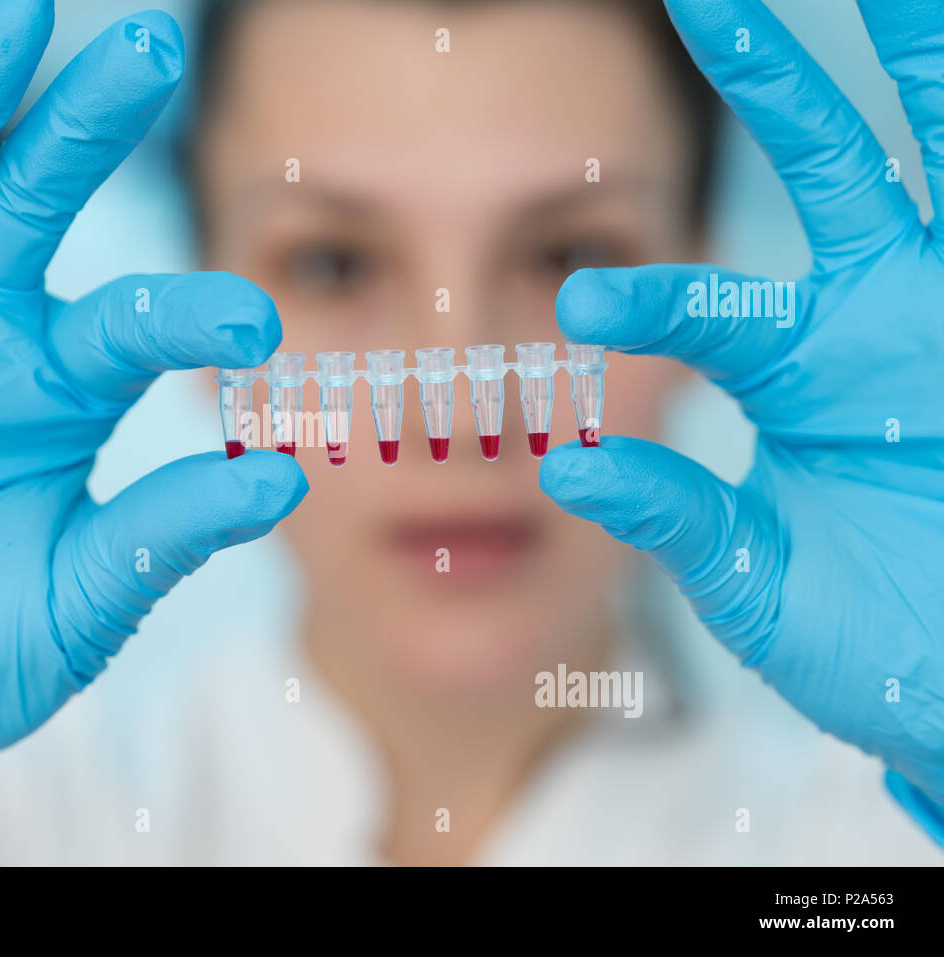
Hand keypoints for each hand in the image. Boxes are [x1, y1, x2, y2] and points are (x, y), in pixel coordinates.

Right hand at [0, 0, 305, 863]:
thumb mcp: (82, 601)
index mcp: (57, 391)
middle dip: (84, 129)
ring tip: (21, 19)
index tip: (255, 326)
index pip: (133, 319)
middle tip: (150, 49)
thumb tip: (281, 480)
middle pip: (33, 207)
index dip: (191, 312)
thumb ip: (164, 534)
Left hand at [541, 0, 943, 844]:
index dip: (647, 293)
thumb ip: (677, 516)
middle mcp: (884, 316)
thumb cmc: (867, 637)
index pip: (710, 303)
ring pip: (943, 162)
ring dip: (923, 64)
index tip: (580, 300)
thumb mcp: (753, 578)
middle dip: (780, 77)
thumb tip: (564, 466)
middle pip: (834, 165)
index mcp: (802, 365)